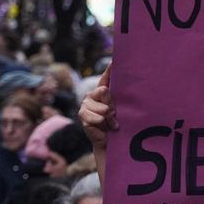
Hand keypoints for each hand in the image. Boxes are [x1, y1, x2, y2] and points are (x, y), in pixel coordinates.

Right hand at [79, 66, 115, 187]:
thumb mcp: (119, 111)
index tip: (114, 61)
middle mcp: (93, 96)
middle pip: (103, 91)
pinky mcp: (83, 116)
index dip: (109, 70)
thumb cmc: (117, 125)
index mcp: (103, 93)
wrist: (109, 142)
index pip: (106, 78)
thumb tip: (111, 89)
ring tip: (111, 121)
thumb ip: (116, 99)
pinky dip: (101, 122)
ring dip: (107, 115)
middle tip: (113, 112)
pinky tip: (104, 126)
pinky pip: (94, 116)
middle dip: (110, 103)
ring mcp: (86, 106)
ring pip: (99, 106)